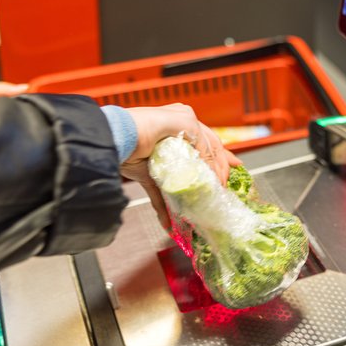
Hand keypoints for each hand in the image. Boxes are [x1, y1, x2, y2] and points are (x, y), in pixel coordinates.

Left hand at [120, 103, 241, 228]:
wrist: (114, 138)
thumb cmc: (145, 124)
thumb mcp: (183, 121)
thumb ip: (201, 138)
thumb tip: (210, 163)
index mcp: (183, 122)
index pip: (210, 143)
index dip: (223, 159)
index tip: (231, 175)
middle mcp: (173, 139)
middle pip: (200, 161)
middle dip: (214, 175)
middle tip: (225, 189)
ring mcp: (160, 158)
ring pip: (181, 180)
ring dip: (191, 195)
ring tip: (205, 206)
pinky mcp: (145, 175)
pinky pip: (158, 196)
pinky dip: (164, 211)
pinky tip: (170, 224)